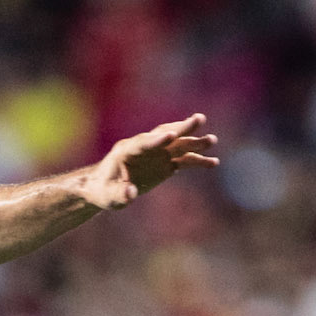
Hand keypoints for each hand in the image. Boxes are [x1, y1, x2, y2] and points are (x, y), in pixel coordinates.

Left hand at [81, 114, 218, 209]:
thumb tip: (130, 194)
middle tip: (200, 119)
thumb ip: (120, 194)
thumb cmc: (102, 191)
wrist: (105, 188)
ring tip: (212, 140)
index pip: (144, 142)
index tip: (172, 134)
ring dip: (194, 142)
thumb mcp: (108, 196)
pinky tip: (213, 163)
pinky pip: (183, 160)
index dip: (157, 139)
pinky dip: (197, 161)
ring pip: (178, 145)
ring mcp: (156, 154)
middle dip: (182, 128)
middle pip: (165, 135)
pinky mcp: (164, 163)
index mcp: (127, 150)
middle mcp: (145, 148)